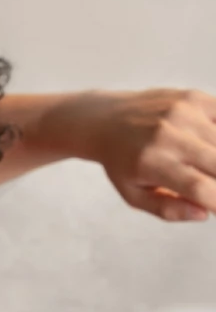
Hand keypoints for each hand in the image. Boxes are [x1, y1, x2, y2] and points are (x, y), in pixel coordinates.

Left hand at [87, 89, 215, 220]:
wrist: (106, 121)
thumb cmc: (123, 164)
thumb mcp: (134, 195)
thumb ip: (167, 209)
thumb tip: (204, 214)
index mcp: (151, 163)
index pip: (198, 187)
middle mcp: (168, 135)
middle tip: (212, 189)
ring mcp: (183, 112)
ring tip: (204, 169)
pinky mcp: (194, 97)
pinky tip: (209, 148)